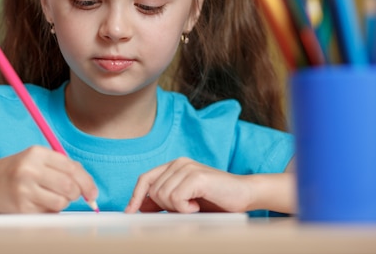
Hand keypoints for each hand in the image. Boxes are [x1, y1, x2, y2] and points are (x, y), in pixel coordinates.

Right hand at [0, 146, 97, 212]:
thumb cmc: (18, 169)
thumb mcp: (38, 158)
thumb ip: (63, 167)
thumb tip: (89, 186)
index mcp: (37, 153)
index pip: (72, 168)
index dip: (87, 182)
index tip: (92, 193)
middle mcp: (30, 170)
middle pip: (69, 186)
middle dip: (77, 194)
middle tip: (73, 195)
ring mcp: (24, 190)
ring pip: (61, 202)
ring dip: (63, 203)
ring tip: (52, 196)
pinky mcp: (21, 208)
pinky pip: (48, 213)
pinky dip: (50, 210)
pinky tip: (39, 202)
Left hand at [124, 157, 251, 213]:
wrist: (245, 195)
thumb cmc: (217, 200)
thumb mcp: (185, 202)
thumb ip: (164, 201)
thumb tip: (141, 207)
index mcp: (174, 166)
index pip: (145, 179)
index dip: (136, 197)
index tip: (130, 213)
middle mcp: (179, 163)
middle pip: (154, 191)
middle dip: (165, 207)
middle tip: (186, 209)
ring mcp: (188, 167)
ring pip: (163, 196)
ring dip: (178, 209)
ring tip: (194, 206)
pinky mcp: (196, 176)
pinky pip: (176, 198)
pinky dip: (185, 208)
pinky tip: (198, 205)